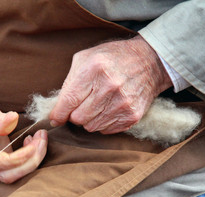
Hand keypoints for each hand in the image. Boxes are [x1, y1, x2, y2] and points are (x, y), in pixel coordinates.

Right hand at [0, 95, 47, 183]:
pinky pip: (12, 171)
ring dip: (31, 161)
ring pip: (11, 176)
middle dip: (30, 161)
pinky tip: (31, 144)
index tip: (33, 144)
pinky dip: (27, 161)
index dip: (17, 158)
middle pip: (6, 174)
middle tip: (42, 140)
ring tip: (40, 140)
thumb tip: (14, 119)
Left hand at [49, 35, 172, 133]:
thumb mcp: (85, 58)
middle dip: (74, 114)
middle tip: (81, 105)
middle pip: (78, 118)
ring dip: (89, 119)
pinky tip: (108, 109)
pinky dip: (103, 123)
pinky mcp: (132, 115)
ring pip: (91, 127)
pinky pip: (106, 130)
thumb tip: (56, 109)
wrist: (149, 61)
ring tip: (96, 105)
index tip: (55, 119)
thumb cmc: (112, 58)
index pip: (68, 101)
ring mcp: (122, 103)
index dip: (58, 114)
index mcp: (94, 69)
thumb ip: (69, 82)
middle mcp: (109, 87)